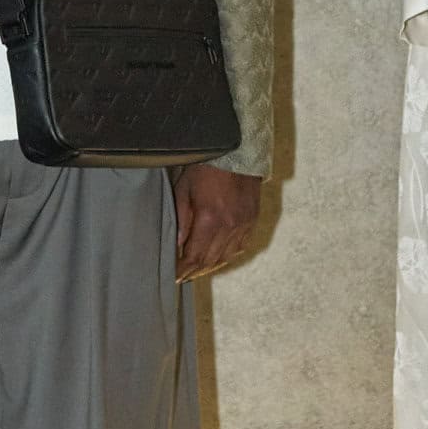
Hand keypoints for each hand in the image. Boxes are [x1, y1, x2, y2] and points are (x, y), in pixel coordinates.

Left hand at [172, 166, 261, 281]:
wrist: (236, 152)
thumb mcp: (184, 189)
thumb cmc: (206, 168)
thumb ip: (181, 220)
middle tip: (183, 276)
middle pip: (210, 260)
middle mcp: (229, 225)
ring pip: (227, 257)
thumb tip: (177, 246)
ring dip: (211, 265)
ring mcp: (244, 223)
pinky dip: (228, 255)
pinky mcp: (252, 219)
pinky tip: (219, 256)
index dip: (183, 269)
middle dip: (195, 271)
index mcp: (210, 218)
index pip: (194, 256)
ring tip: (198, 270)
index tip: (175, 276)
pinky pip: (241, 246)